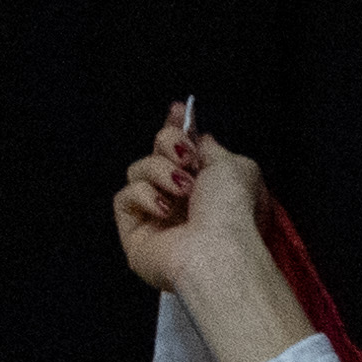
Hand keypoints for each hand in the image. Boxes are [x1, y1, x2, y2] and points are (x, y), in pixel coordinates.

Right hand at [115, 102, 314, 361]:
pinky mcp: (135, 232)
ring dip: (160, 172)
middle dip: (169, 144)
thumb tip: (199, 138)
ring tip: (183, 190)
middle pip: (157, 153)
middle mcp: (182, 202)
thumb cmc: (234, 211)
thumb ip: (213, 149)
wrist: (219, 251)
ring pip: (138, 170)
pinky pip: (124, 197)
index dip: (176, 129)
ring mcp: (157, 217)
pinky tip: (164, 209)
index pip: (183, 151)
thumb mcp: (237, 166)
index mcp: (208, 187)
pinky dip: (143, 195)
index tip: (177, 110)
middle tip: (186, 157)